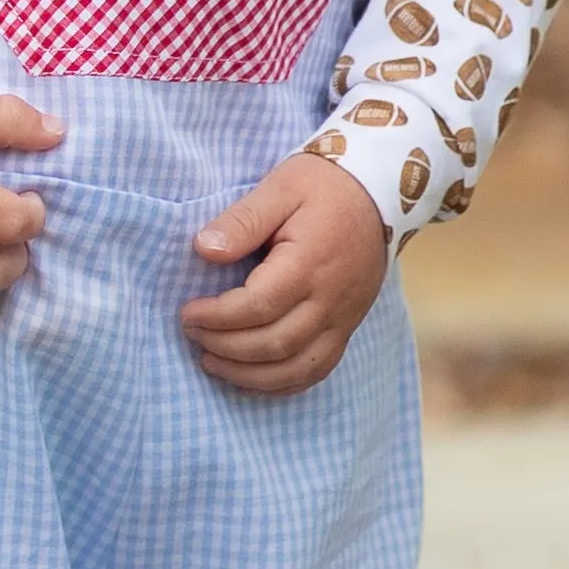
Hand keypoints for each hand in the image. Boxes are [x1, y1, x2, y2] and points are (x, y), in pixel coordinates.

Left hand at [183, 151, 391, 392]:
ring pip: (296, 368)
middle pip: (274, 344)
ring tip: (211, 361)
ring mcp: (343, 319)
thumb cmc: (324, 186)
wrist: (381, 194)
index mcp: (309, 263)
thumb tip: (203, 250)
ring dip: (249, 375)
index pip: (257, 306)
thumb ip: (242, 220)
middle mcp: (330, 300)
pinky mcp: (348, 327)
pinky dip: (282, 382)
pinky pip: (318, 370)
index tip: (187, 312)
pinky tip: (251, 377)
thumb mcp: (280, 187)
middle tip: (191, 333)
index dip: (217, 317)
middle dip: (224, 346)